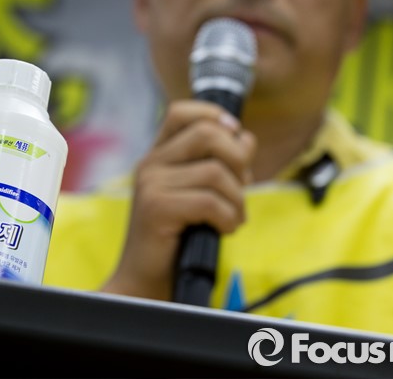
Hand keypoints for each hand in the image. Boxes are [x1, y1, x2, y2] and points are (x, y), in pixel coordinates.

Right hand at [101, 99, 255, 299]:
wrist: (146, 280)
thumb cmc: (176, 239)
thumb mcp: (197, 194)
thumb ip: (217, 164)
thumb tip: (245, 138)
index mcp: (157, 156)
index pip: (182, 112)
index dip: (214, 116)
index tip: (235, 136)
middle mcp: (150, 164)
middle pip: (208, 134)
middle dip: (239, 159)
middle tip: (240, 187)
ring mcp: (151, 185)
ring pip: (216, 172)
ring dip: (238, 199)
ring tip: (233, 218)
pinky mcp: (157, 208)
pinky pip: (210, 201)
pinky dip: (228, 218)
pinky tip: (223, 230)